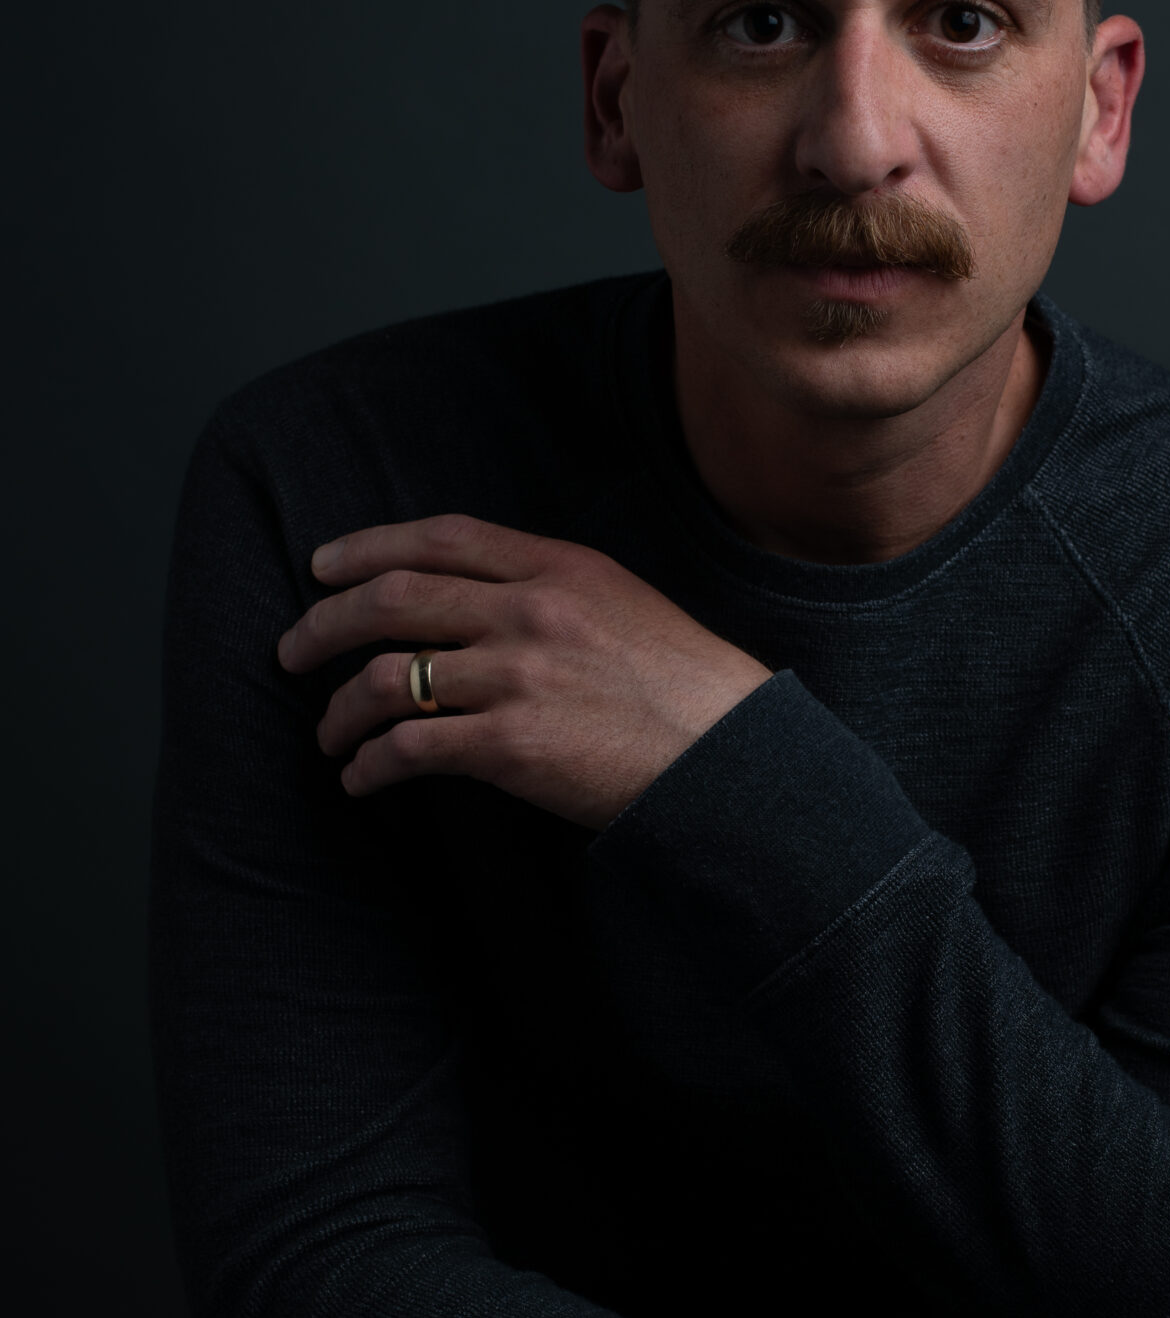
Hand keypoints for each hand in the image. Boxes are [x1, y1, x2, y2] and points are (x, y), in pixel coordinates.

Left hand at [275, 513, 771, 828]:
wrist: (728, 757)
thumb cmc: (686, 689)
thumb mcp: (624, 605)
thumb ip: (551, 590)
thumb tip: (473, 602)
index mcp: (560, 567)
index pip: (441, 538)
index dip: (369, 547)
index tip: (325, 567)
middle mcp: (530, 611)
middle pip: (392, 599)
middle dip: (323, 624)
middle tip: (292, 650)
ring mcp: (516, 677)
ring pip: (385, 679)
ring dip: (339, 710)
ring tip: (329, 733)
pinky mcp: (510, 746)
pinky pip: (408, 749)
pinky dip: (370, 765)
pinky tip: (362, 779)